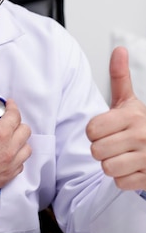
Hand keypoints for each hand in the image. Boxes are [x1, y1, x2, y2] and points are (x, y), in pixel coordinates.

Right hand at [0, 99, 31, 201]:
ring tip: (8, 139)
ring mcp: (8, 166)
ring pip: (26, 150)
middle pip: (25, 131)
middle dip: (17, 122)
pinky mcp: (5, 179)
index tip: (8, 105)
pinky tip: (6, 155)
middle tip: (6, 121)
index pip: (15, 116)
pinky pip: (20, 166)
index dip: (12, 107)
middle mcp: (8, 151)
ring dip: (20, 141)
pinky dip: (17, 158)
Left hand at [86, 46, 145, 189]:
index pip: (91, 130)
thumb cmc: (141, 123)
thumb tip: (119, 49)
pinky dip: (123, 178)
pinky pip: (120, 183)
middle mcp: (141, 135)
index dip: (94, 132)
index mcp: (132, 115)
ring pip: (107, 168)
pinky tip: (132, 167)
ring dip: (111, 164)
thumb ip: (120, 77)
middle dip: (101, 149)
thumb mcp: (129, 101)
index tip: (106, 129)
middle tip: (114, 144)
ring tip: (122, 155)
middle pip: (96, 151)